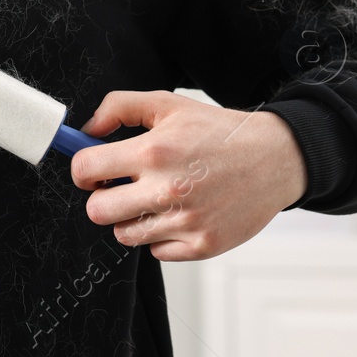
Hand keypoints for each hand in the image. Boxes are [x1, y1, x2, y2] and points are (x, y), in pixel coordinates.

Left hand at [69, 90, 308, 261]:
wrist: (275, 158)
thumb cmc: (218, 132)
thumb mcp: (167, 104)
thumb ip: (119, 108)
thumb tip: (87, 130)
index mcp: (153, 152)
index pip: (85, 169)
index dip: (81, 170)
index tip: (91, 170)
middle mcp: (167, 189)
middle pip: (98, 211)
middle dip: (101, 198)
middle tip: (118, 188)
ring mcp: (186, 222)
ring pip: (125, 234)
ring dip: (131, 218)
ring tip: (152, 199)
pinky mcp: (203, 245)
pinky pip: (157, 252)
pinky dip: (161, 237)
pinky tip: (177, 214)